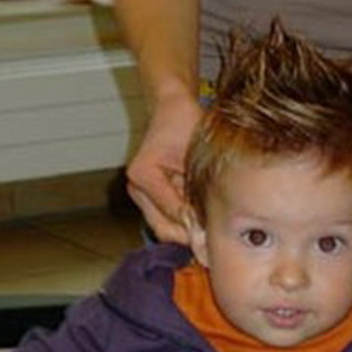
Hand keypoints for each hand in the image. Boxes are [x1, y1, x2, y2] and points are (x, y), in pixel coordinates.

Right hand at [126, 91, 200, 243]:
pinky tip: (200, 221)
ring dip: (186, 232)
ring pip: (164, 229)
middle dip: (189, 236)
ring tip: (209, 232)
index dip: (194, 226)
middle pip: (163, 229)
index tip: (214, 234)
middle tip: (213, 242)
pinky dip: (184, 224)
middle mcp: (137, 186)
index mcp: (144, 174)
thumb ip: (197, 188)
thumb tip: (204, 223)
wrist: (174, 108)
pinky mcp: (149, 196)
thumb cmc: (185, 122)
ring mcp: (140, 193)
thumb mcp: (196, 154)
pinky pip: (167, 220)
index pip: (172, 212)